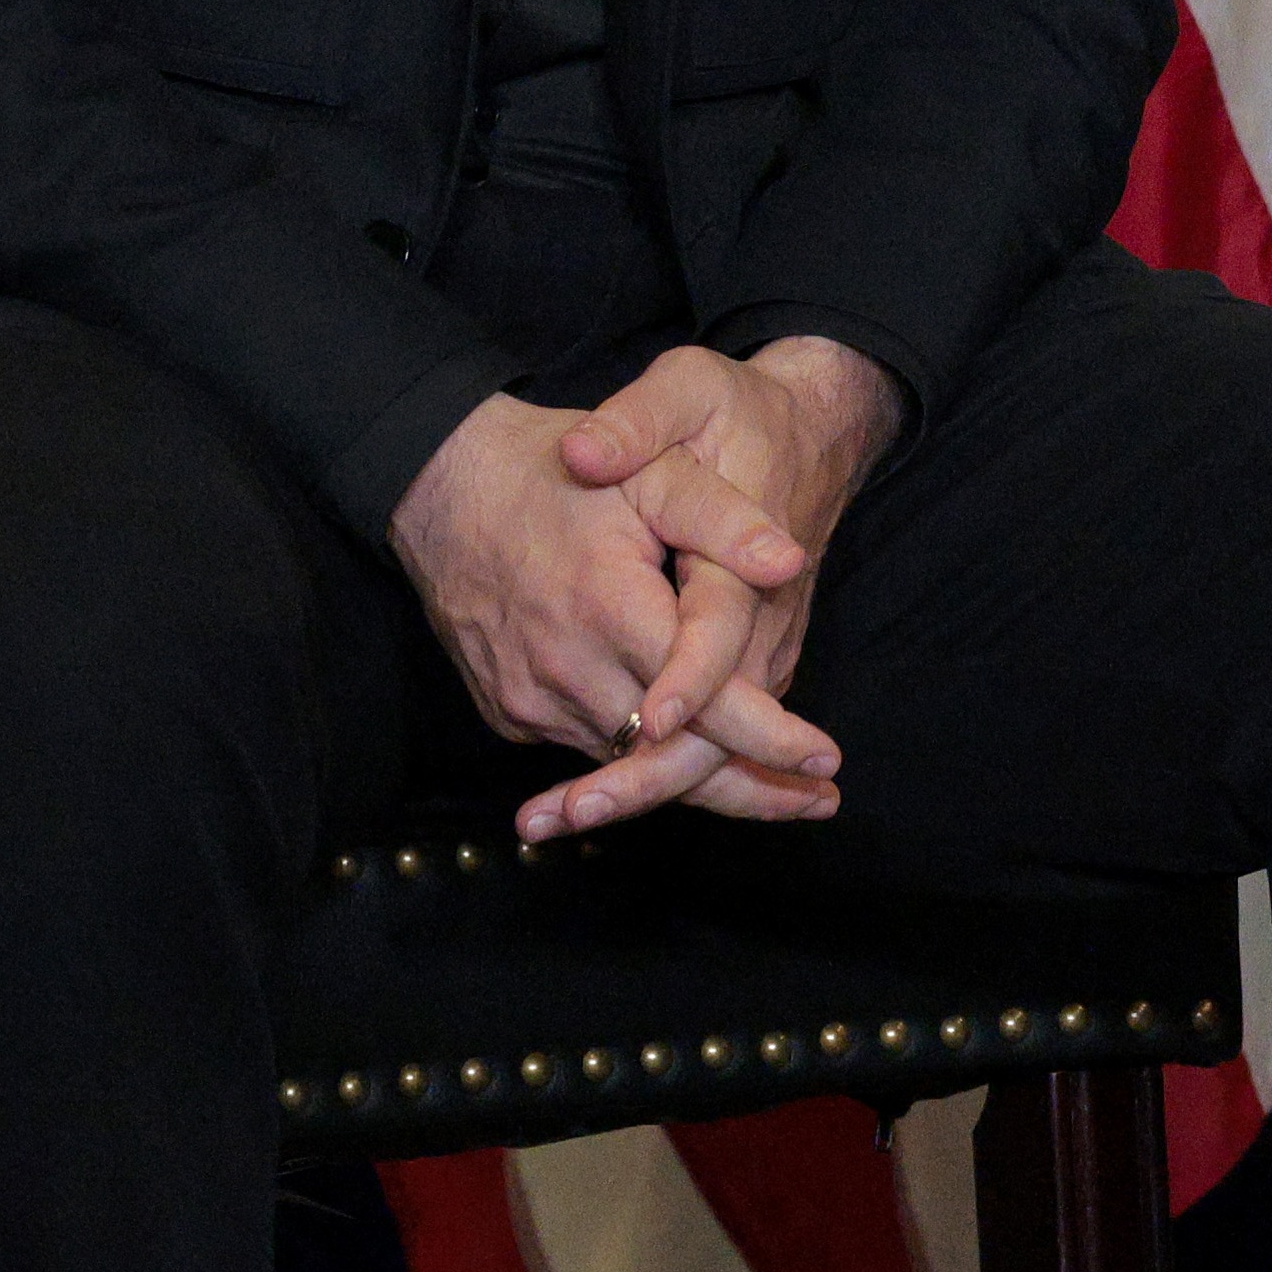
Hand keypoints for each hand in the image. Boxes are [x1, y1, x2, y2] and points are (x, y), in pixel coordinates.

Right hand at [385, 337, 885, 844]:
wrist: (442, 486)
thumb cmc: (558, 472)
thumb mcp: (652, 470)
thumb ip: (721, 518)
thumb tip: (790, 561)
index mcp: (610, 609)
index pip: (705, 702)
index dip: (770, 737)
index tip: (828, 757)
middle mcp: (565, 668)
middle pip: (671, 758)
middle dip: (751, 788)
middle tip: (822, 801)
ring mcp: (529, 697)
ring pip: (629, 766)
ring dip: (698, 780)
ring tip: (777, 791)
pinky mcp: (508, 711)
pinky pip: (588, 747)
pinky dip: (638, 759)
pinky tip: (690, 755)